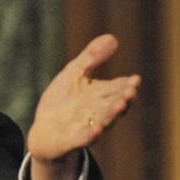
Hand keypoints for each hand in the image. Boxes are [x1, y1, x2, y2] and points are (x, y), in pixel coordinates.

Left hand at [26, 33, 140, 179]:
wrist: (45, 132)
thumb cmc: (62, 102)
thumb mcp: (73, 75)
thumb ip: (90, 58)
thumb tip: (112, 37)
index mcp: (102, 96)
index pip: (118, 90)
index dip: (127, 86)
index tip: (135, 79)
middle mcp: (99, 113)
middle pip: (114, 105)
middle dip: (123, 99)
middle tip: (131, 91)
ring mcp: (87, 128)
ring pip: (103, 122)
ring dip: (112, 114)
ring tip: (120, 105)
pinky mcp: (71, 141)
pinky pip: (83, 139)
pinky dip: (91, 135)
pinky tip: (96, 130)